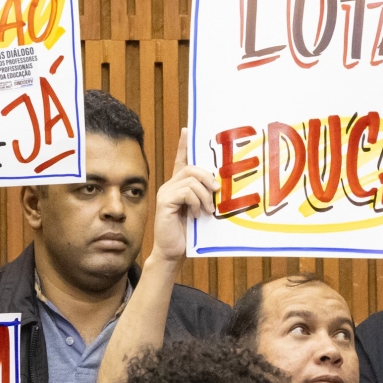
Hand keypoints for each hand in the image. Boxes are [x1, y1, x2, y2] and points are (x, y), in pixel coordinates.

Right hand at [150, 129, 215, 264]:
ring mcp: (165, 193)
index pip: (181, 160)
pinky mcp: (164, 202)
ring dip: (205, 195)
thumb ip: (205, 195)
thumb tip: (218, 185)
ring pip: (191, 180)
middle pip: (191, 168)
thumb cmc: (190, 233)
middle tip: (216, 194)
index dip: (184, 145)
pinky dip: (197, 202)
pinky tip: (197, 214)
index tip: (187, 130)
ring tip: (207, 210)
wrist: (173, 252)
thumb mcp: (201, 209)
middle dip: (208, 179)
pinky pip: (186, 192)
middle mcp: (170, 186)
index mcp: (179, 186)